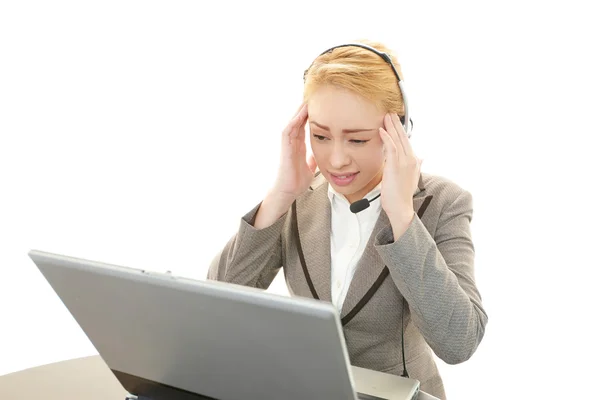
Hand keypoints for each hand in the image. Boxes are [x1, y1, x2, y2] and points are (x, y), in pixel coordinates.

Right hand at [271, 103, 317, 203]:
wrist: (288, 192)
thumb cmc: (296, 182)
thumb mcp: (310, 167)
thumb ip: (313, 159)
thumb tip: (320, 154)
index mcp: (299, 146)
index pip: (305, 126)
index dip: (311, 115)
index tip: (320, 106)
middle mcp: (292, 142)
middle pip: (299, 120)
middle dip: (305, 109)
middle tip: (315, 96)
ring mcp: (287, 144)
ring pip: (293, 122)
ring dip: (299, 112)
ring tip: (308, 100)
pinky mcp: (284, 148)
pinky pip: (288, 131)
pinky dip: (294, 122)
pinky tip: (300, 114)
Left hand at [379, 113, 422, 234]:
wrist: (401, 207)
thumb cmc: (402, 195)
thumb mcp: (411, 178)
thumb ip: (417, 166)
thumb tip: (422, 157)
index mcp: (414, 161)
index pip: (407, 141)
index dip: (400, 130)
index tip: (394, 121)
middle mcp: (411, 159)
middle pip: (403, 137)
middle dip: (396, 124)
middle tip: (390, 113)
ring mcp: (404, 162)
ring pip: (398, 140)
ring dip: (391, 127)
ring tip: (385, 117)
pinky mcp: (395, 166)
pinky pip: (391, 148)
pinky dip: (387, 137)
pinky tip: (382, 130)